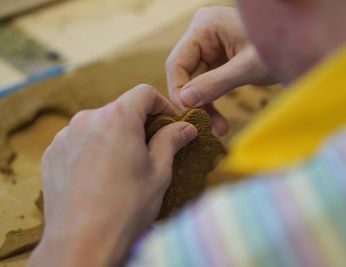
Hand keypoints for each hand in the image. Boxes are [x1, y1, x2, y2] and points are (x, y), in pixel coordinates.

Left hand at [28, 85, 196, 266]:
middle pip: (121, 109)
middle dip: (139, 124)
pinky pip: (79, 141)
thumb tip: (185, 128)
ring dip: (115, 137)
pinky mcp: (52, 154)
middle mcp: (87, 119)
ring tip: (124, 166)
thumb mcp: (159, 172)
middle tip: (151, 148)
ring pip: (99, 125)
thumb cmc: (126, 207)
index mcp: (117, 118)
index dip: (162, 105)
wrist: (82, 242)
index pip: (144, 93)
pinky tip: (101, 175)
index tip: (171, 123)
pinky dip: (94, 149)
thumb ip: (171, 141)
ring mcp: (65, 136)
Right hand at [166, 6, 271, 135]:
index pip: (177, 62)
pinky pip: (207, 84)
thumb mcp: (248, 68)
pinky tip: (219, 121)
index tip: (188, 116)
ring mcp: (210, 46)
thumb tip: (185, 100)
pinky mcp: (219, 59)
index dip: (179, 91)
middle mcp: (202, 34)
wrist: (306, 45)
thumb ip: (215, 83)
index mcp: (205, 26)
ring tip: (218, 129)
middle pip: (185, 74)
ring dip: (205, 106)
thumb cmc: (283, 47)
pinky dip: (213, 102)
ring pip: (195, 82)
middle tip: (205, 127)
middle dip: (196, 102)